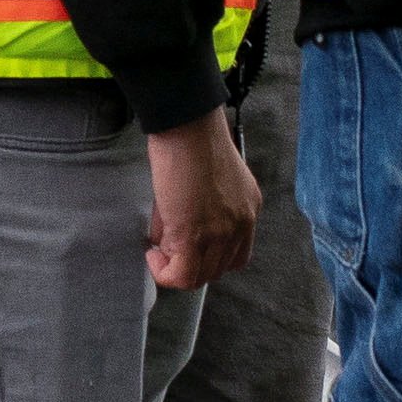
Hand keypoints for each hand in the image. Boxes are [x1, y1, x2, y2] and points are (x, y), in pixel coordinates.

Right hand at [146, 113, 263, 291]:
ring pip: (199, 276)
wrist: (187, 125)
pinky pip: (181, 276)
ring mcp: (220, 233)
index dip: (208, 257)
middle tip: (167, 246)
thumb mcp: (209, 179)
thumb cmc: (192, 138)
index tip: (188, 248)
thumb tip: (169, 237)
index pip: (236, 254)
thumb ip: (200, 210)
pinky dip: (164, 273)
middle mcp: (240, 224)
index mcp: (248, 208)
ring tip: (158, 249)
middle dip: (189, 263)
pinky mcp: (194, 236)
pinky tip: (153, 256)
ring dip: (175, 269)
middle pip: (218, 269)